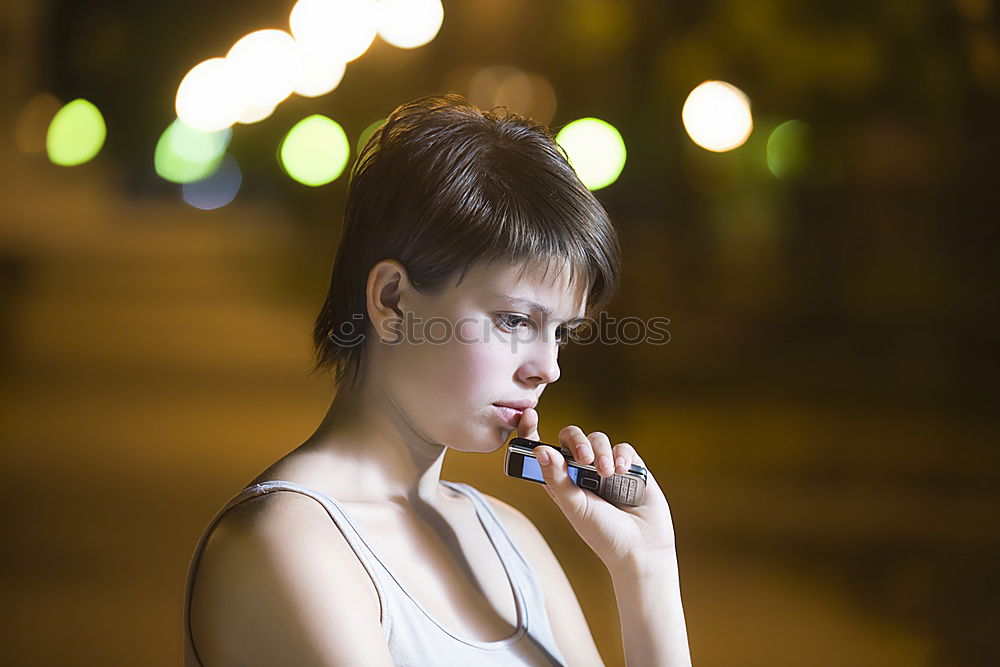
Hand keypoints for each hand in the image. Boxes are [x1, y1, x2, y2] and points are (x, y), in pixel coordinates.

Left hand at [515, 408, 676, 569]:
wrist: (641, 549)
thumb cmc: (603, 534)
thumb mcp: (575, 507)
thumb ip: (557, 478)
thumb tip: (539, 449)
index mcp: (560, 480)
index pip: (542, 449)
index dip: (532, 431)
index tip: (529, 416)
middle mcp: (581, 470)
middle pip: (571, 437)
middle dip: (576, 441)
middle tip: (584, 458)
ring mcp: (605, 466)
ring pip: (597, 438)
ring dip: (600, 451)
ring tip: (605, 473)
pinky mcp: (629, 465)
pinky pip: (622, 447)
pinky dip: (620, 456)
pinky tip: (621, 471)